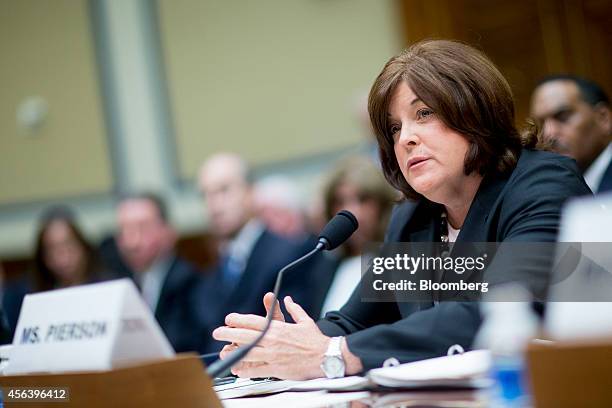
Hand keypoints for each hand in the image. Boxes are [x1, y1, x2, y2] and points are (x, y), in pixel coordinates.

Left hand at [213, 294, 328, 379]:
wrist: (326, 357)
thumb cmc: (316, 340)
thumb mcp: (305, 321)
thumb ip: (294, 309)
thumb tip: (288, 300)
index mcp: (278, 328)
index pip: (253, 322)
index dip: (239, 320)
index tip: (229, 319)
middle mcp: (273, 341)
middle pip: (246, 336)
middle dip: (229, 333)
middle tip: (217, 332)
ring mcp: (273, 356)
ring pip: (247, 353)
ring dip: (232, 351)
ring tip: (222, 351)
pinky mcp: (276, 369)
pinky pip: (256, 370)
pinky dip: (245, 370)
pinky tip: (237, 369)